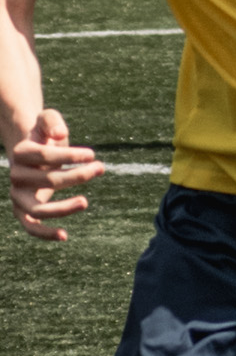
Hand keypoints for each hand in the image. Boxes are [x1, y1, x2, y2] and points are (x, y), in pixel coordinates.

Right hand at [10, 107, 101, 242]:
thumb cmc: (45, 136)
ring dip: (62, 208)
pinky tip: (65, 236)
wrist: (33, 153)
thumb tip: (61, 134)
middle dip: (77, 175)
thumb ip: (52, 121)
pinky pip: (30, 227)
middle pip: (47, 180)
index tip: (92, 154)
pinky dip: (44, 233)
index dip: (69, 155)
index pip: (44, 156)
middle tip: (100, 168)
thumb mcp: (47, 119)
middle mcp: (16, 176)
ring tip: (85, 202)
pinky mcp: (24, 211)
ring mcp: (19, 195)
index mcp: (20, 153)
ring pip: (37, 209)